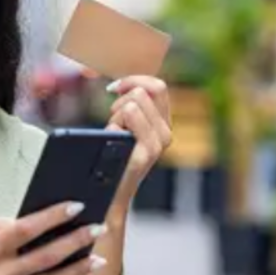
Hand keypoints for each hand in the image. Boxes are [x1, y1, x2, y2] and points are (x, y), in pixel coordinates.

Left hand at [105, 76, 172, 207]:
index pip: (157, 86)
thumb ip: (134, 104)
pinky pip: (130, 113)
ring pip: (134, 101)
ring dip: (116, 113)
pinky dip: (114, 121)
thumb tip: (122, 84)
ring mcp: (158, 143)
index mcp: (164, 123)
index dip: (133, 80)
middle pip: (143, 91)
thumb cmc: (113, 157)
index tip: (114, 89)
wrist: (109, 194)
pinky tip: (113, 138)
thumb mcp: (127, 125)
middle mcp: (166, 132)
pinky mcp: (146, 151)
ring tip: (114, 133)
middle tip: (113, 118)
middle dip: (122, 99)